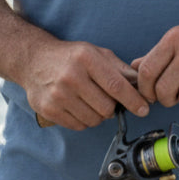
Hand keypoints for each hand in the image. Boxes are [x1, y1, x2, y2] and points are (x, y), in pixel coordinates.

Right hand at [26, 40, 150, 130]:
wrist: (34, 60)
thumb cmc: (71, 56)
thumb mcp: (96, 53)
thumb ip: (120, 69)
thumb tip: (142, 85)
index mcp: (86, 58)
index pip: (116, 85)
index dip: (133, 100)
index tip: (144, 109)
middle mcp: (71, 76)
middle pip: (106, 107)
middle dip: (112, 107)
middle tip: (106, 98)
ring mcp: (58, 94)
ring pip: (94, 119)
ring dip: (98, 114)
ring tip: (90, 100)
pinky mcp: (49, 109)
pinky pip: (79, 126)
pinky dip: (84, 120)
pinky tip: (78, 106)